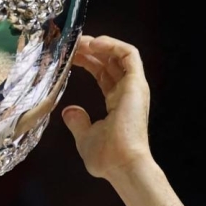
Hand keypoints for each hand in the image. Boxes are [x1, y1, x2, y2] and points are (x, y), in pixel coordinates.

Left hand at [63, 35, 155, 183]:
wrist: (122, 164)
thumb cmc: (107, 157)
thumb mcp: (85, 138)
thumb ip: (78, 122)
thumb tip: (68, 111)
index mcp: (117, 103)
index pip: (103, 75)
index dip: (87, 63)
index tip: (70, 56)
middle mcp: (127, 93)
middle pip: (109, 63)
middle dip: (90, 50)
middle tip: (71, 44)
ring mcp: (133, 87)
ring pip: (119, 55)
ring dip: (100, 44)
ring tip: (81, 41)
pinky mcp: (137, 83)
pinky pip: (129, 54)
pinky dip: (112, 45)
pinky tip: (94, 44)